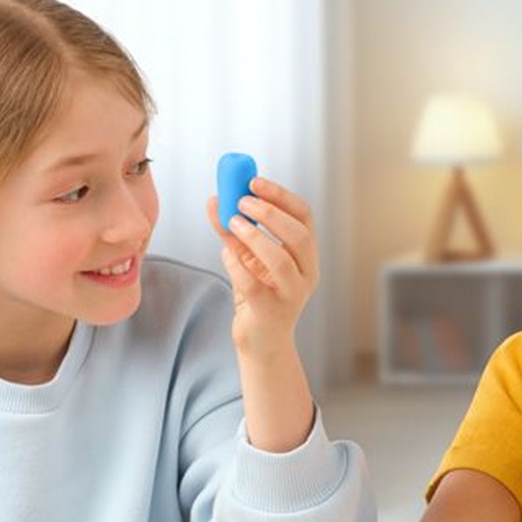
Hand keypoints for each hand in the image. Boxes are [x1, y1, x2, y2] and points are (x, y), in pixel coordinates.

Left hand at [207, 177, 318, 358]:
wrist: (261, 340)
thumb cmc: (258, 295)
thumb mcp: (247, 257)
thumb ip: (232, 230)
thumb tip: (214, 200)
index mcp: (306, 255)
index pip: (304, 217)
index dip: (281, 196)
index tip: (254, 181)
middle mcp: (307, 274)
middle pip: (299, 236)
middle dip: (269, 213)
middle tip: (241, 201)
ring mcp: (292, 295)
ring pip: (280, 261)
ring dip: (254, 236)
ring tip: (231, 222)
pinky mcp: (271, 312)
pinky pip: (253, 284)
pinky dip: (236, 264)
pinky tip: (226, 253)